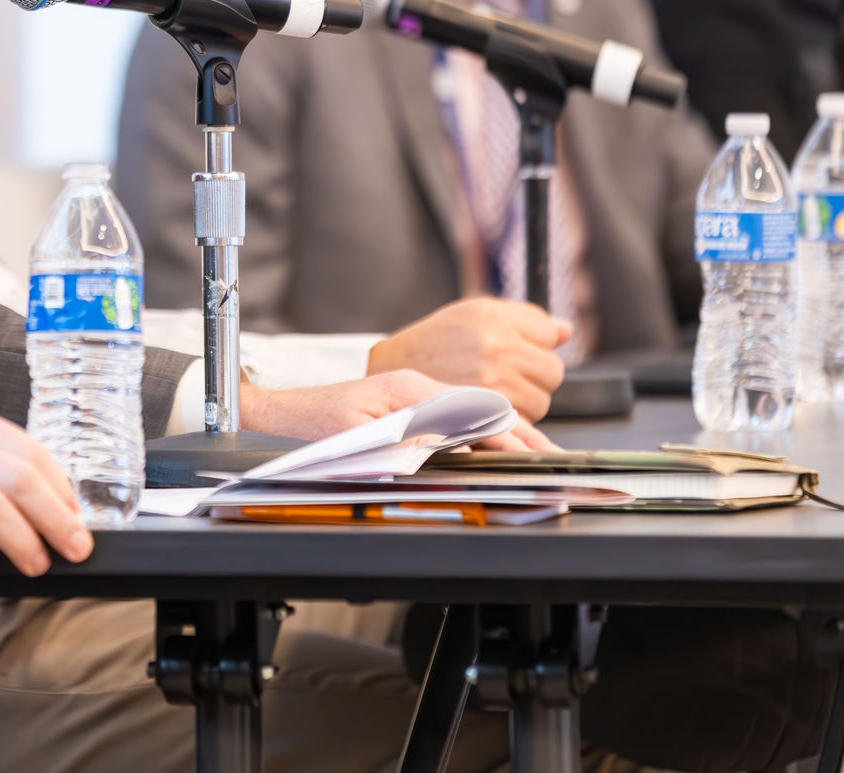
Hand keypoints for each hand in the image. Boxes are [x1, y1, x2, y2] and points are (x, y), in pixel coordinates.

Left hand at [239, 368, 558, 451]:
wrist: (290, 411)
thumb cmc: (319, 423)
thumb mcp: (360, 434)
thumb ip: (406, 438)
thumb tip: (447, 444)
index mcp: (411, 390)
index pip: (471, 413)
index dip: (505, 436)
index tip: (531, 453)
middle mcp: (417, 388)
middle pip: (480, 409)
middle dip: (520, 433)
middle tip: (552, 456)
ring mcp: (415, 395)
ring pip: (473, 412)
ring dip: (507, 432)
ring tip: (539, 451)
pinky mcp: (409, 406)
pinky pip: (457, 417)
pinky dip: (484, 431)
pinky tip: (499, 445)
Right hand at [365, 298, 568, 421]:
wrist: (390, 370)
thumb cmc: (434, 342)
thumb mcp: (473, 314)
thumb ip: (524, 319)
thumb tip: (566, 330)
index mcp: (493, 317)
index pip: (548, 332)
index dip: (536, 342)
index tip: (518, 348)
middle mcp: (494, 347)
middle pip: (552, 369)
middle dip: (535, 373)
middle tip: (506, 372)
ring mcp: (490, 382)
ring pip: (541, 399)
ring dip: (526, 398)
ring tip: (494, 390)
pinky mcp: (485, 413)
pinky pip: (525, 421)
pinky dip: (514, 419)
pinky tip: (491, 408)